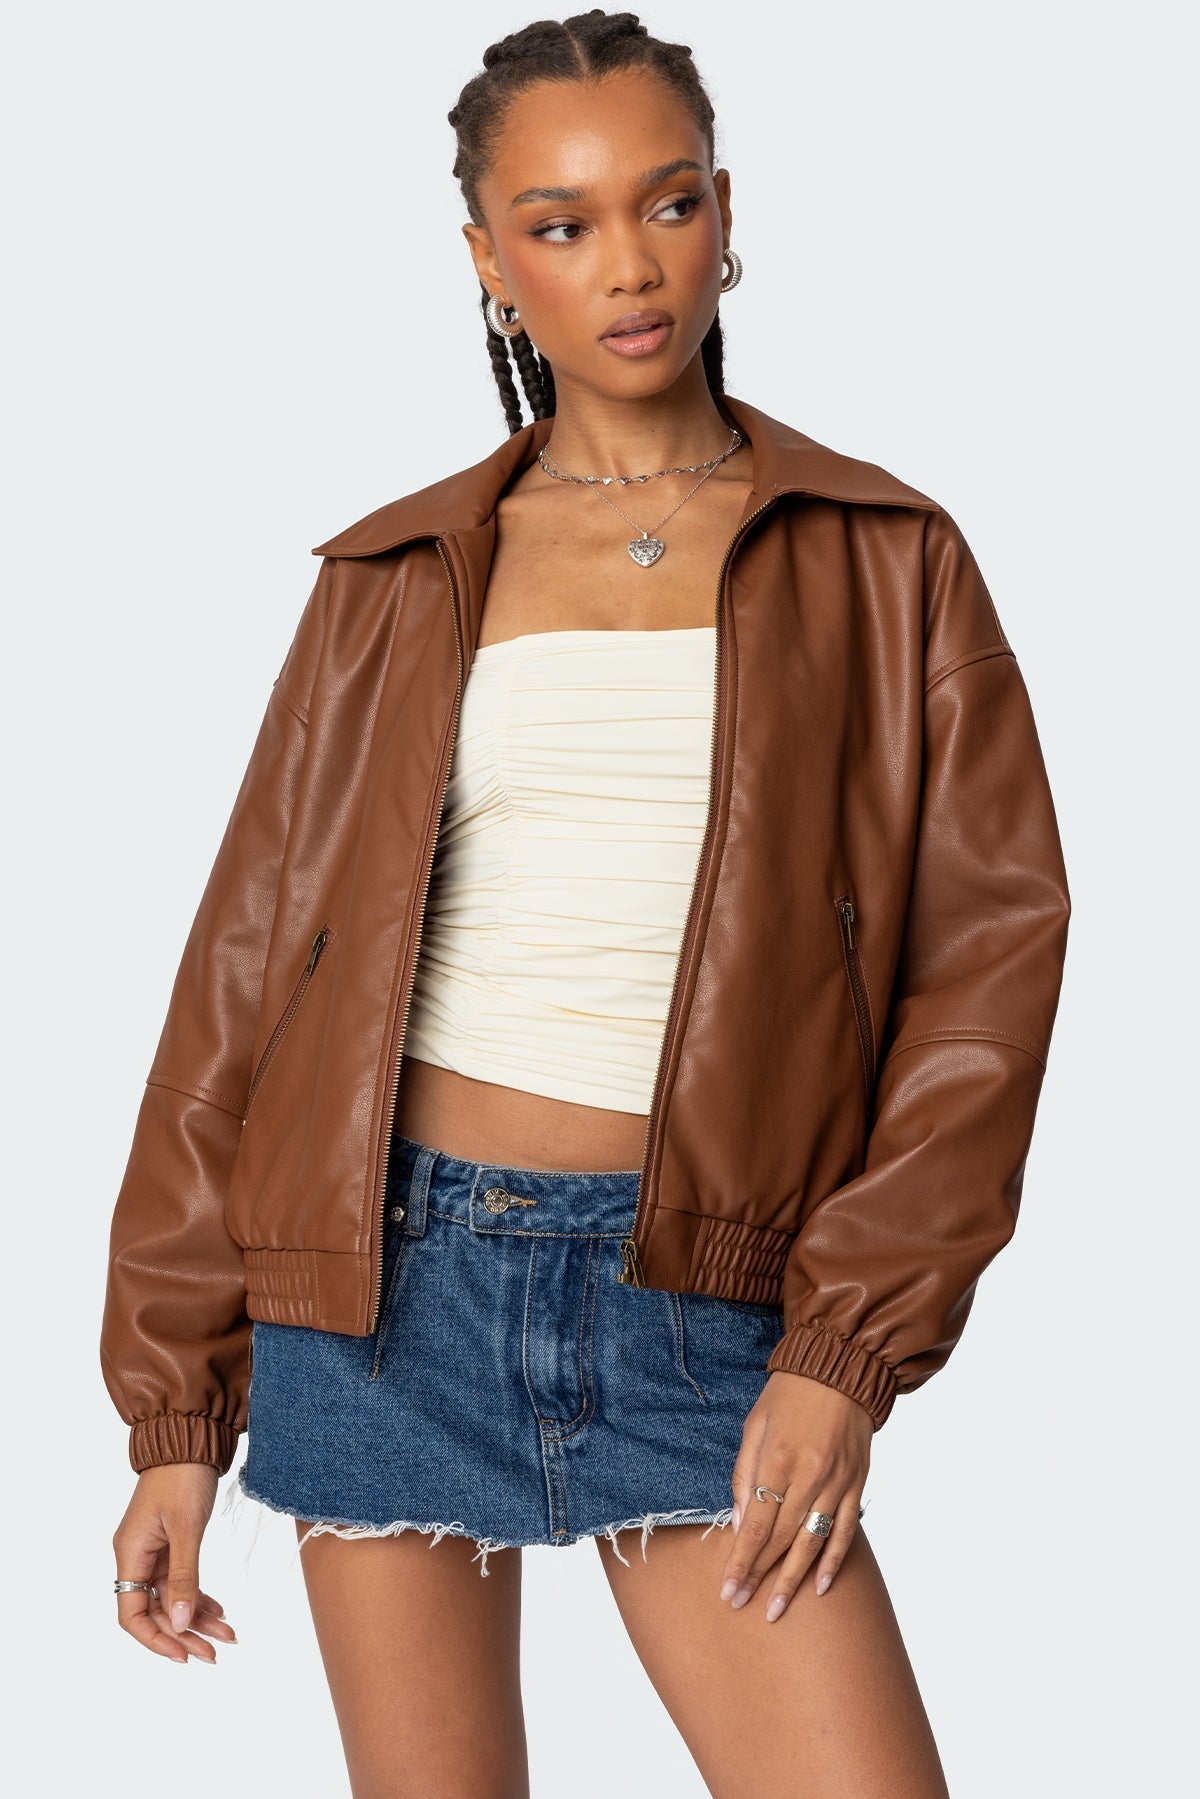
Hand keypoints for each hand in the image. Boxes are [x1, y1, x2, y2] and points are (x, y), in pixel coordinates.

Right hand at [112, 1464, 237, 1662]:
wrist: (191, 1436)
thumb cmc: (183, 1475)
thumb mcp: (187, 1527)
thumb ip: (185, 1576)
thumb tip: (182, 1623)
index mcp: (131, 1554)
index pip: (131, 1614)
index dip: (156, 1639)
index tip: (185, 1655)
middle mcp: (137, 1556)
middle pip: (155, 1610)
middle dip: (185, 1633)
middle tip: (217, 1652)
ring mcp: (154, 1550)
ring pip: (173, 1597)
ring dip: (198, 1617)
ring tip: (229, 1635)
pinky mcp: (171, 1542)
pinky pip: (181, 1580)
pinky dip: (200, 1595)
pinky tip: (220, 1610)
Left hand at [719, 1371, 872, 1621]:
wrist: (840, 1368)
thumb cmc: (788, 1395)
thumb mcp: (753, 1426)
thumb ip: (744, 1475)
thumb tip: (739, 1525)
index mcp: (778, 1459)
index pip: (757, 1524)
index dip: (741, 1561)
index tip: (728, 1590)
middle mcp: (810, 1475)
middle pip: (782, 1539)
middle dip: (760, 1576)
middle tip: (743, 1605)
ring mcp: (837, 1482)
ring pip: (813, 1542)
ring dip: (793, 1580)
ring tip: (776, 1609)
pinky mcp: (857, 1484)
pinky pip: (845, 1531)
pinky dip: (833, 1561)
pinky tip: (819, 1587)